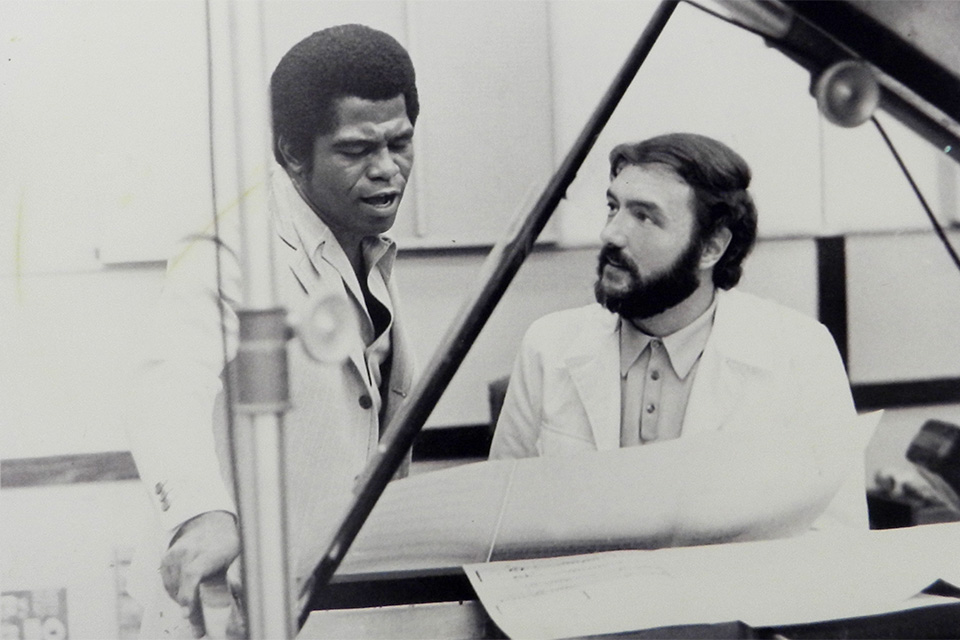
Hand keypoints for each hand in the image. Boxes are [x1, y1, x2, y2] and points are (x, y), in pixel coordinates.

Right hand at [161, 511, 240, 636]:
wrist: (211, 523)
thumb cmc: (227, 544)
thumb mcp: (237, 558)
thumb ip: (234, 583)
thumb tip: (240, 617)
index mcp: (210, 549)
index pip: (193, 574)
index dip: (189, 596)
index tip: (187, 615)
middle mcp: (189, 550)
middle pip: (183, 586)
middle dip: (191, 611)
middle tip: (199, 631)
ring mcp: (175, 553)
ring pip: (173, 587)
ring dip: (183, 604)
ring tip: (195, 617)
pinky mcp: (166, 557)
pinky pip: (168, 583)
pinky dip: (176, 594)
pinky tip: (187, 599)